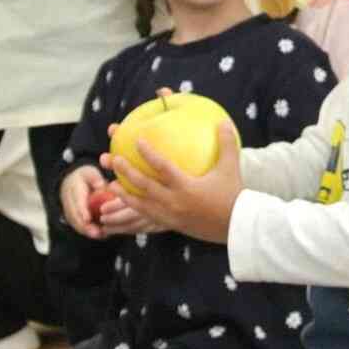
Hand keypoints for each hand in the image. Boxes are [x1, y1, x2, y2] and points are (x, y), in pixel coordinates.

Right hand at [60, 166, 105, 239]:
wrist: (71, 181)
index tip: (87, 219)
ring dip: (87, 231)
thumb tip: (101, 186)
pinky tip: (101, 236)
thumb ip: (95, 179)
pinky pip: (79, 226)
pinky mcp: (72, 217)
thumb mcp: (90, 173)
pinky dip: (88, 232)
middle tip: (97, 233)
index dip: (82, 211)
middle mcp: (69, 201)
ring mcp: (69, 210)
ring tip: (101, 236)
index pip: (77, 201)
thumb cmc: (85, 177)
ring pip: (76, 223)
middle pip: (75, 216)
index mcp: (74, 188)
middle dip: (85, 226)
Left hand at [106, 121, 242, 244]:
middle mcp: (175, 201)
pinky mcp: (172, 225)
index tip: (137, 141)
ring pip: (141, 204)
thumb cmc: (234, 195)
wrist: (238, 226)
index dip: (148, 154)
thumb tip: (224, 121)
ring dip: (124, 194)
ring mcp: (171, 215)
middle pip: (144, 186)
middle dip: (126, 172)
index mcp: (187, 186)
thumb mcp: (231, 168)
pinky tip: (128, 203)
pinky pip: (148, 216)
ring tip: (110, 185)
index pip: (162, 168)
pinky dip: (135, 209)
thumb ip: (226, 144)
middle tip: (112, 160)